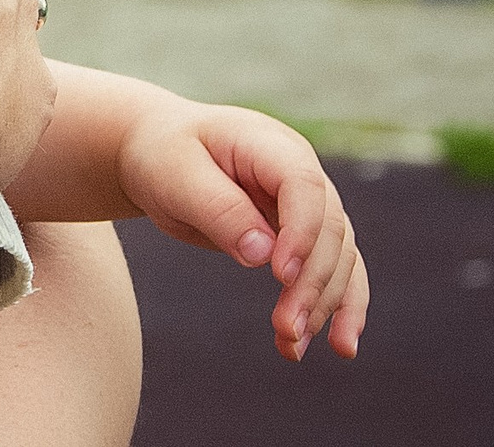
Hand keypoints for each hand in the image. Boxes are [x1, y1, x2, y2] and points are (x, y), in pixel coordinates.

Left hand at [117, 99, 368, 361]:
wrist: (154, 152)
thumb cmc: (161, 155)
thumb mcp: (175, 174)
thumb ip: (217, 209)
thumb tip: (262, 255)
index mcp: (271, 145)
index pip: (304, 186)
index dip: (301, 232)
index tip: (281, 276)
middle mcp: (301, 173)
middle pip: (328, 231)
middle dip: (312, 283)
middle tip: (286, 328)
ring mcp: (307, 205)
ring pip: (339, 258)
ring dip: (324, 305)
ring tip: (293, 347)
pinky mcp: (301, 236)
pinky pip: (334, 271)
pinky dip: (335, 307)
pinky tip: (338, 345)